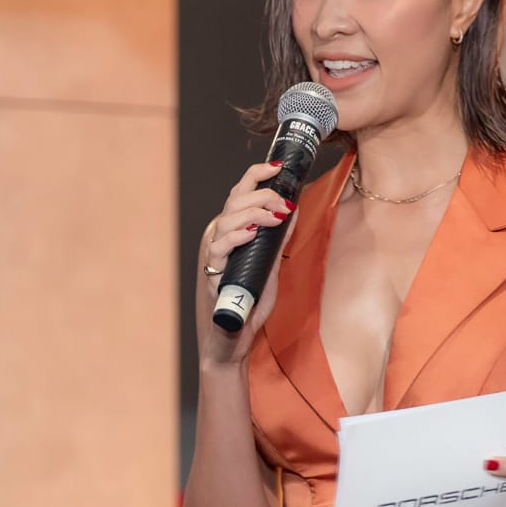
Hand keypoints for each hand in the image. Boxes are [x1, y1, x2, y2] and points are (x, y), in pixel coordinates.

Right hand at [196, 160, 295, 365]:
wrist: (232, 339)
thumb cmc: (247, 302)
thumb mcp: (269, 264)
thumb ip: (278, 240)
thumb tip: (294, 211)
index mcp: (230, 230)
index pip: (239, 192)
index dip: (256, 175)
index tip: (277, 167)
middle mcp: (218, 238)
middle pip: (234, 200)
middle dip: (262, 193)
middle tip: (284, 202)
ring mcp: (213, 255)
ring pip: (227, 219)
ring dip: (254, 212)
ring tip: (276, 215)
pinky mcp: (211, 275)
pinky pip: (219, 248)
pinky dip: (236, 237)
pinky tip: (252, 232)